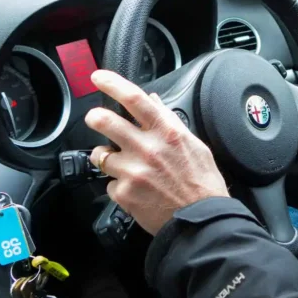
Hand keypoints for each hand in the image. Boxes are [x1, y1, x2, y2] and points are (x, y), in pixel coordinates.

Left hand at [84, 69, 228, 234]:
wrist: (201, 221)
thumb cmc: (202, 184)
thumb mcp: (194, 145)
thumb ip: (171, 122)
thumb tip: (153, 102)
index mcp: (167, 133)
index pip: (134, 99)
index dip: (112, 83)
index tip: (98, 77)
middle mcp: (147, 149)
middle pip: (105, 121)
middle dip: (95, 117)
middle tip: (95, 118)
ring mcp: (132, 171)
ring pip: (101, 155)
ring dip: (107, 156)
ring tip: (123, 164)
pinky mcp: (124, 193)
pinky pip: (110, 183)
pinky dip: (119, 184)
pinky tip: (135, 189)